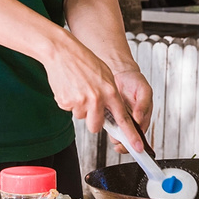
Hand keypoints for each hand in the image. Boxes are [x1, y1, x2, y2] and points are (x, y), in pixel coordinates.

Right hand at [42, 31, 140, 147]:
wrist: (62, 51)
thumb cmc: (83, 60)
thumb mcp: (105, 74)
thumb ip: (110, 93)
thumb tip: (112, 110)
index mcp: (109, 92)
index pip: (123, 119)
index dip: (130, 135)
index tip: (137, 147)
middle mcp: (96, 99)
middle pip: (96, 127)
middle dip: (92, 121)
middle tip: (89, 106)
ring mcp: (80, 102)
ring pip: (81, 116)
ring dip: (79, 107)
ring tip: (78, 88)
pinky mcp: (65, 102)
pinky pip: (69, 109)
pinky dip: (69, 101)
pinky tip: (69, 87)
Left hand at [103, 67, 151, 154]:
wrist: (122, 74)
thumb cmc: (135, 82)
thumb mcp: (144, 90)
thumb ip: (143, 104)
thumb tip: (139, 119)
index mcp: (143, 118)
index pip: (139, 136)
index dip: (134, 143)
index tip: (131, 146)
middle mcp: (132, 121)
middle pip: (127, 139)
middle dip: (122, 143)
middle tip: (118, 144)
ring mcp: (120, 119)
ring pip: (116, 134)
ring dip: (113, 134)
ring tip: (109, 128)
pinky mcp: (110, 115)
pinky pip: (107, 125)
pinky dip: (104, 124)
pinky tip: (102, 120)